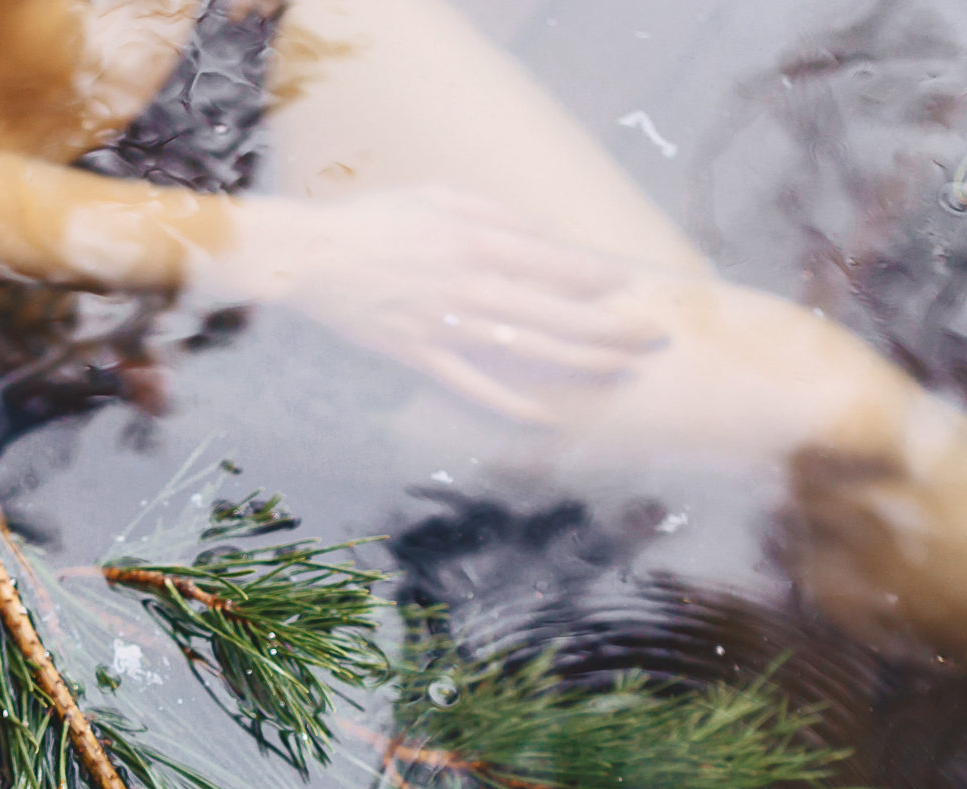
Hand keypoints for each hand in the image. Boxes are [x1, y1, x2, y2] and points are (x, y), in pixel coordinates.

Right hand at [194, 187, 668, 421]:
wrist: (311, 256)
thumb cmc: (376, 220)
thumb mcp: (439, 196)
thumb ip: (495, 216)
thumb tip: (546, 239)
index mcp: (475, 237)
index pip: (554, 261)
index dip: (598, 278)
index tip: (632, 289)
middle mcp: (468, 282)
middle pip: (555, 310)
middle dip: (611, 326)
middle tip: (654, 338)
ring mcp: (444, 322)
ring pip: (526, 347)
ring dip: (578, 362)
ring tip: (621, 372)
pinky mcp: (418, 353)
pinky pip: (472, 384)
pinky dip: (509, 401)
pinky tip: (546, 415)